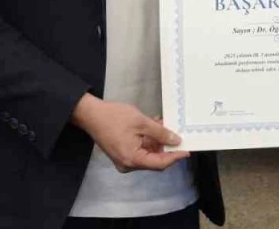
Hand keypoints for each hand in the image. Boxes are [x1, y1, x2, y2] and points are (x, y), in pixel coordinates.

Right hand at [71, 95, 187, 171]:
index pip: (160, 163)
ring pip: (148, 153)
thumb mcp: (142, 123)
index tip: (187, 150)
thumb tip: (176, 141)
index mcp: (133, 159)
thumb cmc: (114, 117)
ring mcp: (124, 160)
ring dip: (157, 141)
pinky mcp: (122, 153)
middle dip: (166, 147)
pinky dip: (148, 140)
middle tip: (177, 133)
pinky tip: (154, 126)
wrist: (91, 114)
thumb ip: (160, 133)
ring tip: (163, 124)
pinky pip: (140, 150)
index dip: (175, 157)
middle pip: (154, 160)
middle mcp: (128, 164)